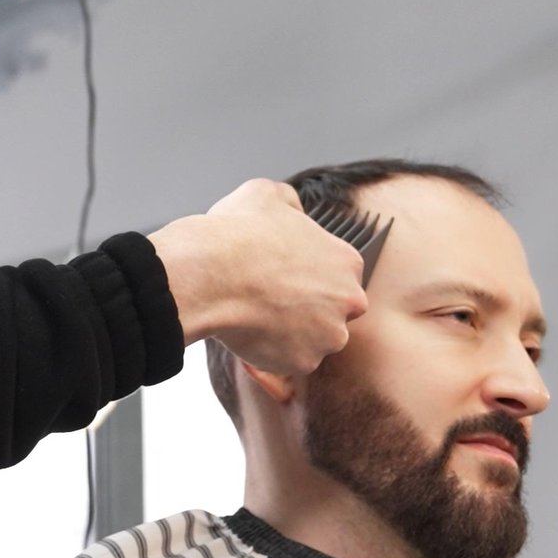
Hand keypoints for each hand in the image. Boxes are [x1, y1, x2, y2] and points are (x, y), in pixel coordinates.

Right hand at [148, 178, 366, 375]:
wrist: (210, 275)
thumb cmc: (237, 234)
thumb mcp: (267, 194)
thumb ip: (291, 205)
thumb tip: (293, 213)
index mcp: (346, 261)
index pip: (340, 275)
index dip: (311, 277)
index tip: (286, 278)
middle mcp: (348, 300)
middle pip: (333, 312)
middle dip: (309, 310)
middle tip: (273, 302)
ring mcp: (328, 335)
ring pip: (314, 340)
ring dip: (292, 334)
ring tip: (257, 317)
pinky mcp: (303, 362)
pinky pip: (289, 363)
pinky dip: (272, 354)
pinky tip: (250, 333)